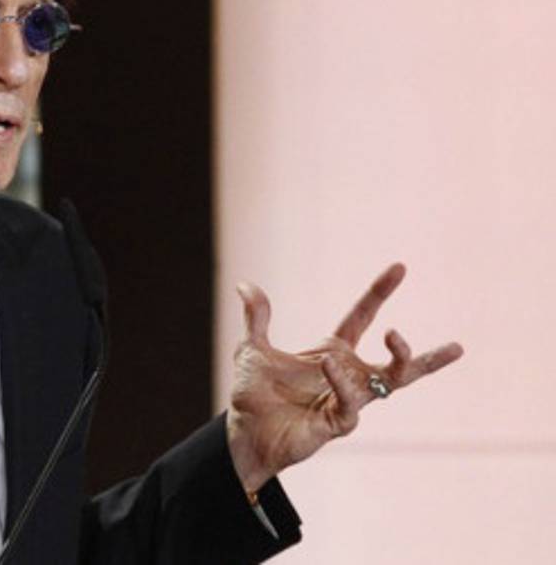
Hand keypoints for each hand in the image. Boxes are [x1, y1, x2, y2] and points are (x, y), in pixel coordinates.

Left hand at [225, 263, 463, 492]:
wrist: (243, 434)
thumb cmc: (254, 396)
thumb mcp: (253, 349)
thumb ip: (256, 317)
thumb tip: (245, 284)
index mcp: (332, 353)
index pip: (362, 317)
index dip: (379, 293)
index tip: (399, 267)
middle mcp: (347, 376)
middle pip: (399, 365)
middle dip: (426, 356)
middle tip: (457, 347)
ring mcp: (346, 400)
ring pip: (389, 383)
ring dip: (397, 358)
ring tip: (394, 335)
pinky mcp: (338, 423)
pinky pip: (351, 401)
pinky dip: (343, 381)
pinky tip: (331, 363)